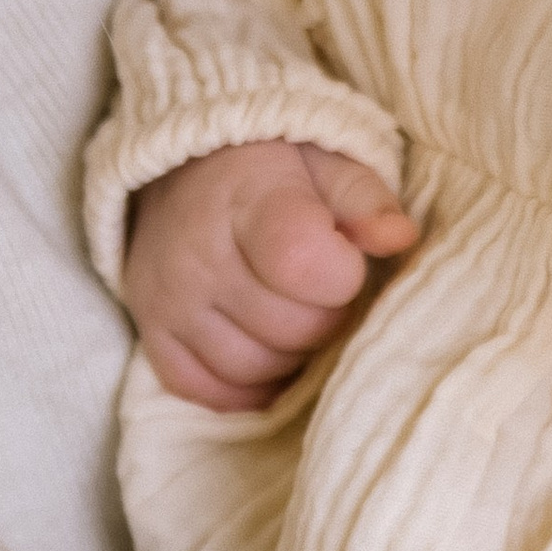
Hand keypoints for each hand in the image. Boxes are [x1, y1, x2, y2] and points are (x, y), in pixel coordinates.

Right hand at [122, 139, 416, 411]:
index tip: (345, 257)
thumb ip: (365, 199)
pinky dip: (245, 385)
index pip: (303, 263)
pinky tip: (265, 349)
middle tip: (324, 288)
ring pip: (253, 368)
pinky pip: (203, 389)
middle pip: (290, 328)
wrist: (184, 166)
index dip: (344, 275)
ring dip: (291, 353)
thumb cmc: (274, 165)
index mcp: (249, 198)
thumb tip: (401, 238)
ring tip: (296, 312)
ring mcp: (168, 298)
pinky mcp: (150, 330)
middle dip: (326, 314)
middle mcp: (199, 253)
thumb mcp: (328, 161)